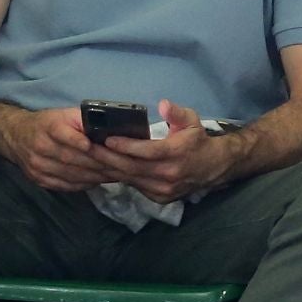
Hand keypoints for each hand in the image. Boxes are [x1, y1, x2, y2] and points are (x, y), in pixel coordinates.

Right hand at [3, 106, 120, 191]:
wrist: (16, 136)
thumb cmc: (49, 123)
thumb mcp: (65, 114)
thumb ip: (85, 120)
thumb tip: (110, 126)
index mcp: (49, 127)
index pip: (67, 136)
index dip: (86, 144)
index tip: (106, 148)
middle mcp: (41, 147)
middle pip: (73, 158)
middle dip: (99, 163)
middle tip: (121, 165)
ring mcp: (38, 166)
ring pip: (70, 174)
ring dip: (95, 176)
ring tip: (115, 174)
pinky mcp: (39, 179)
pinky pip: (64, 184)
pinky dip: (83, 184)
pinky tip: (98, 181)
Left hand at [97, 101, 233, 203]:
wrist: (212, 167)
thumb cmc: (197, 140)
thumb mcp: (192, 121)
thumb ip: (177, 113)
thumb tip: (162, 104)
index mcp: (176, 153)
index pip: (147, 151)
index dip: (126, 146)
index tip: (107, 139)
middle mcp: (168, 174)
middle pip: (132, 167)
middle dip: (108, 158)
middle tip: (88, 149)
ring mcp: (162, 189)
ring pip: (130, 179)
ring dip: (110, 169)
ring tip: (92, 159)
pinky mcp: (158, 197)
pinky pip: (135, 186)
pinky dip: (121, 177)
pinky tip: (109, 169)